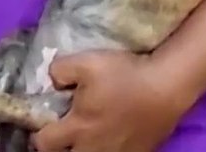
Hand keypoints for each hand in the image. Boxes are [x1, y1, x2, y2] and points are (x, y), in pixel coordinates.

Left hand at [31, 50, 187, 151]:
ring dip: (83, 150)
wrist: (167, 88)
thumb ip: (60, 70)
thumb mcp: (87, 62)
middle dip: (60, 149)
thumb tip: (52, 80)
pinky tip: (112, 137)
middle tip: (63, 134)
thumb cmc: (125, 75)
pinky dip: (108, 150)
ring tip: (87, 137)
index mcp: (78, 127)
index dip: (39, 135)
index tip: (44, 124)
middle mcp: (94, 148)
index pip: (44, 143)